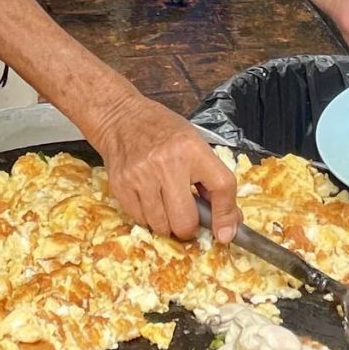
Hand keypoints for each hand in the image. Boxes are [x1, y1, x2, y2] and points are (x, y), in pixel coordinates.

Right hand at [89, 91, 240, 242]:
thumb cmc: (162, 131)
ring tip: (166, 204)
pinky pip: (140, 220)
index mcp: (192, 148)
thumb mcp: (194, 144)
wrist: (121, 118)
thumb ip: (212, 180)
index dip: (226, 215)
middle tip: (187, 219)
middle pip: (185, 221)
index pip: (221, 187)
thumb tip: (228, 222)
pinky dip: (147, 217)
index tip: (225, 232)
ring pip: (161, 226)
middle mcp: (166, 163)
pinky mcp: (120, 185)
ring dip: (167, 224)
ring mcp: (140, 176)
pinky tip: (149, 198)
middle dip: (189, 227)